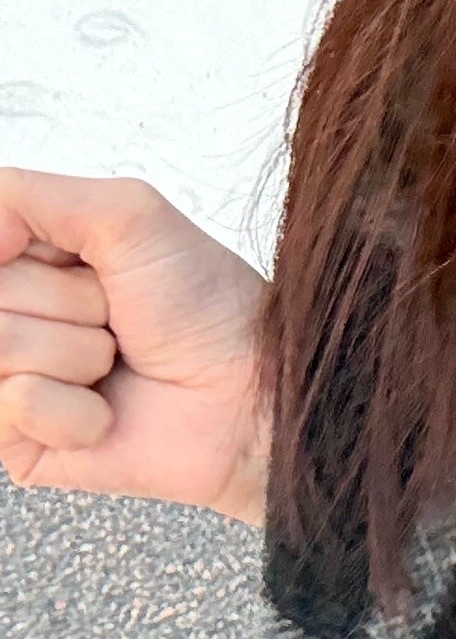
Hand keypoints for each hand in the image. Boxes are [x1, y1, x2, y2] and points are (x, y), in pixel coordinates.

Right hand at [0, 168, 269, 524]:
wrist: (248, 389)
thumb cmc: (204, 302)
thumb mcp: (126, 213)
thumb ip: (28, 195)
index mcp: (32, 260)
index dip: (27, 248)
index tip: (85, 263)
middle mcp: (16, 316)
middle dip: (68, 302)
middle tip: (117, 317)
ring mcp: (11, 381)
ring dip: (77, 353)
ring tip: (116, 361)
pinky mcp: (21, 442)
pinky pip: (13, 406)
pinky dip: (75, 407)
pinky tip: (108, 411)